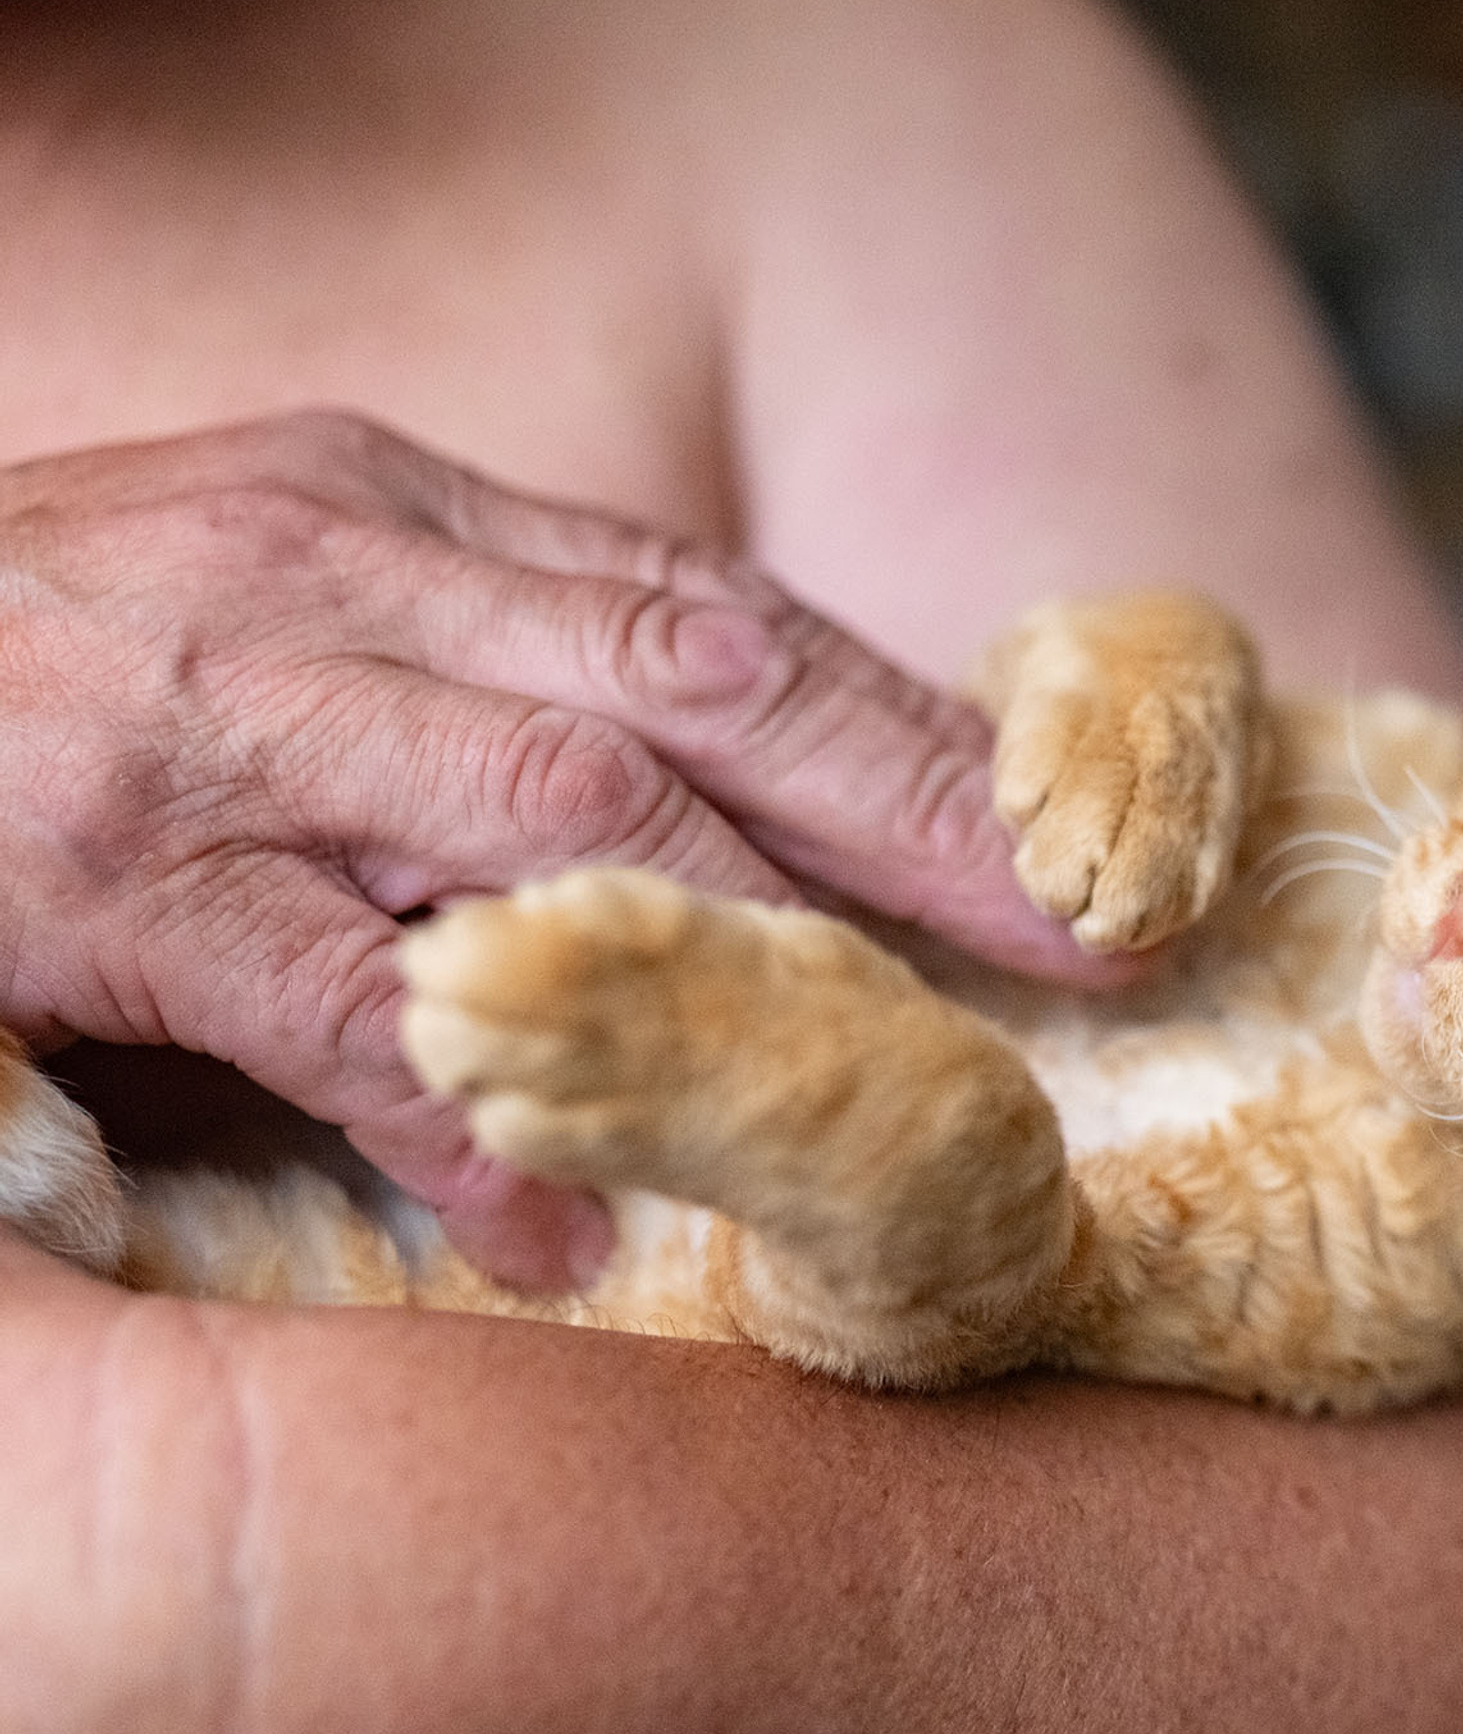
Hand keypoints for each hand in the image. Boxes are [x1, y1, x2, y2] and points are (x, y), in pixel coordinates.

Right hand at [0, 412, 1105, 1284]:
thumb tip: (729, 832)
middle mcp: (329, 575)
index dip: (911, 727)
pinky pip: (328, 998)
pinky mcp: (91, 865)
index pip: (715, 612)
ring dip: (750, 957)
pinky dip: (465, 1111)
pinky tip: (564, 1223)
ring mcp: (210, 712)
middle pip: (695, 688)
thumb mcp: (292, 625)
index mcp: (397, 510)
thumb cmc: (49, 683)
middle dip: (912, 815)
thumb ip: (487, 696)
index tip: (1074, 836)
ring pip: (555, 819)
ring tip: (894, 1083)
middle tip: (1087, 936)